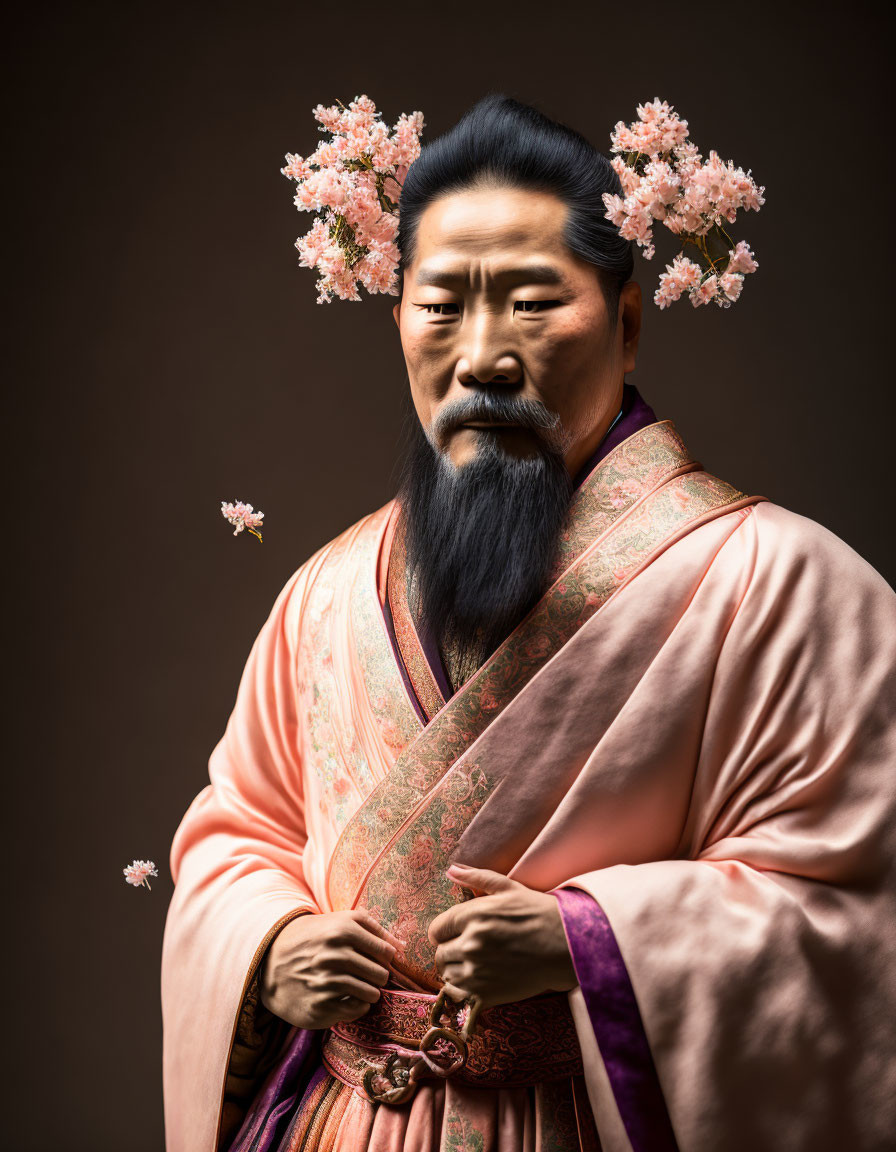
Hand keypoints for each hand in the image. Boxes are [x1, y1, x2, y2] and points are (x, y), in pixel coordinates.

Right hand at [259, 908, 405, 1028]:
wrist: (270, 962)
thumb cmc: (314, 939)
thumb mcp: (339, 922)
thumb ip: (373, 929)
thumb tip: (403, 945)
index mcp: (342, 930)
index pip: (386, 952)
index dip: (386, 958)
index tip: (377, 959)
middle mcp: (334, 955)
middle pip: (381, 974)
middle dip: (378, 976)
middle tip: (366, 975)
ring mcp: (326, 982)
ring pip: (372, 994)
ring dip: (369, 992)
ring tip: (358, 986)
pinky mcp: (320, 1007)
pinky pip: (357, 1010)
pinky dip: (357, 1006)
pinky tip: (346, 998)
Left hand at [427, 863, 576, 1007]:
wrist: (568, 947)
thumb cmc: (539, 914)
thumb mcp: (509, 889)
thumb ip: (476, 878)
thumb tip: (451, 870)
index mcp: (474, 914)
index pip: (437, 928)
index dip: (444, 931)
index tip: (454, 934)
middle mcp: (471, 943)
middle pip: (440, 953)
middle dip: (450, 950)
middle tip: (468, 949)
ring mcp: (477, 971)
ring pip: (447, 974)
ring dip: (457, 970)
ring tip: (476, 964)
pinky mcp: (486, 994)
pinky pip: (459, 994)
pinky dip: (463, 989)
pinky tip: (479, 980)